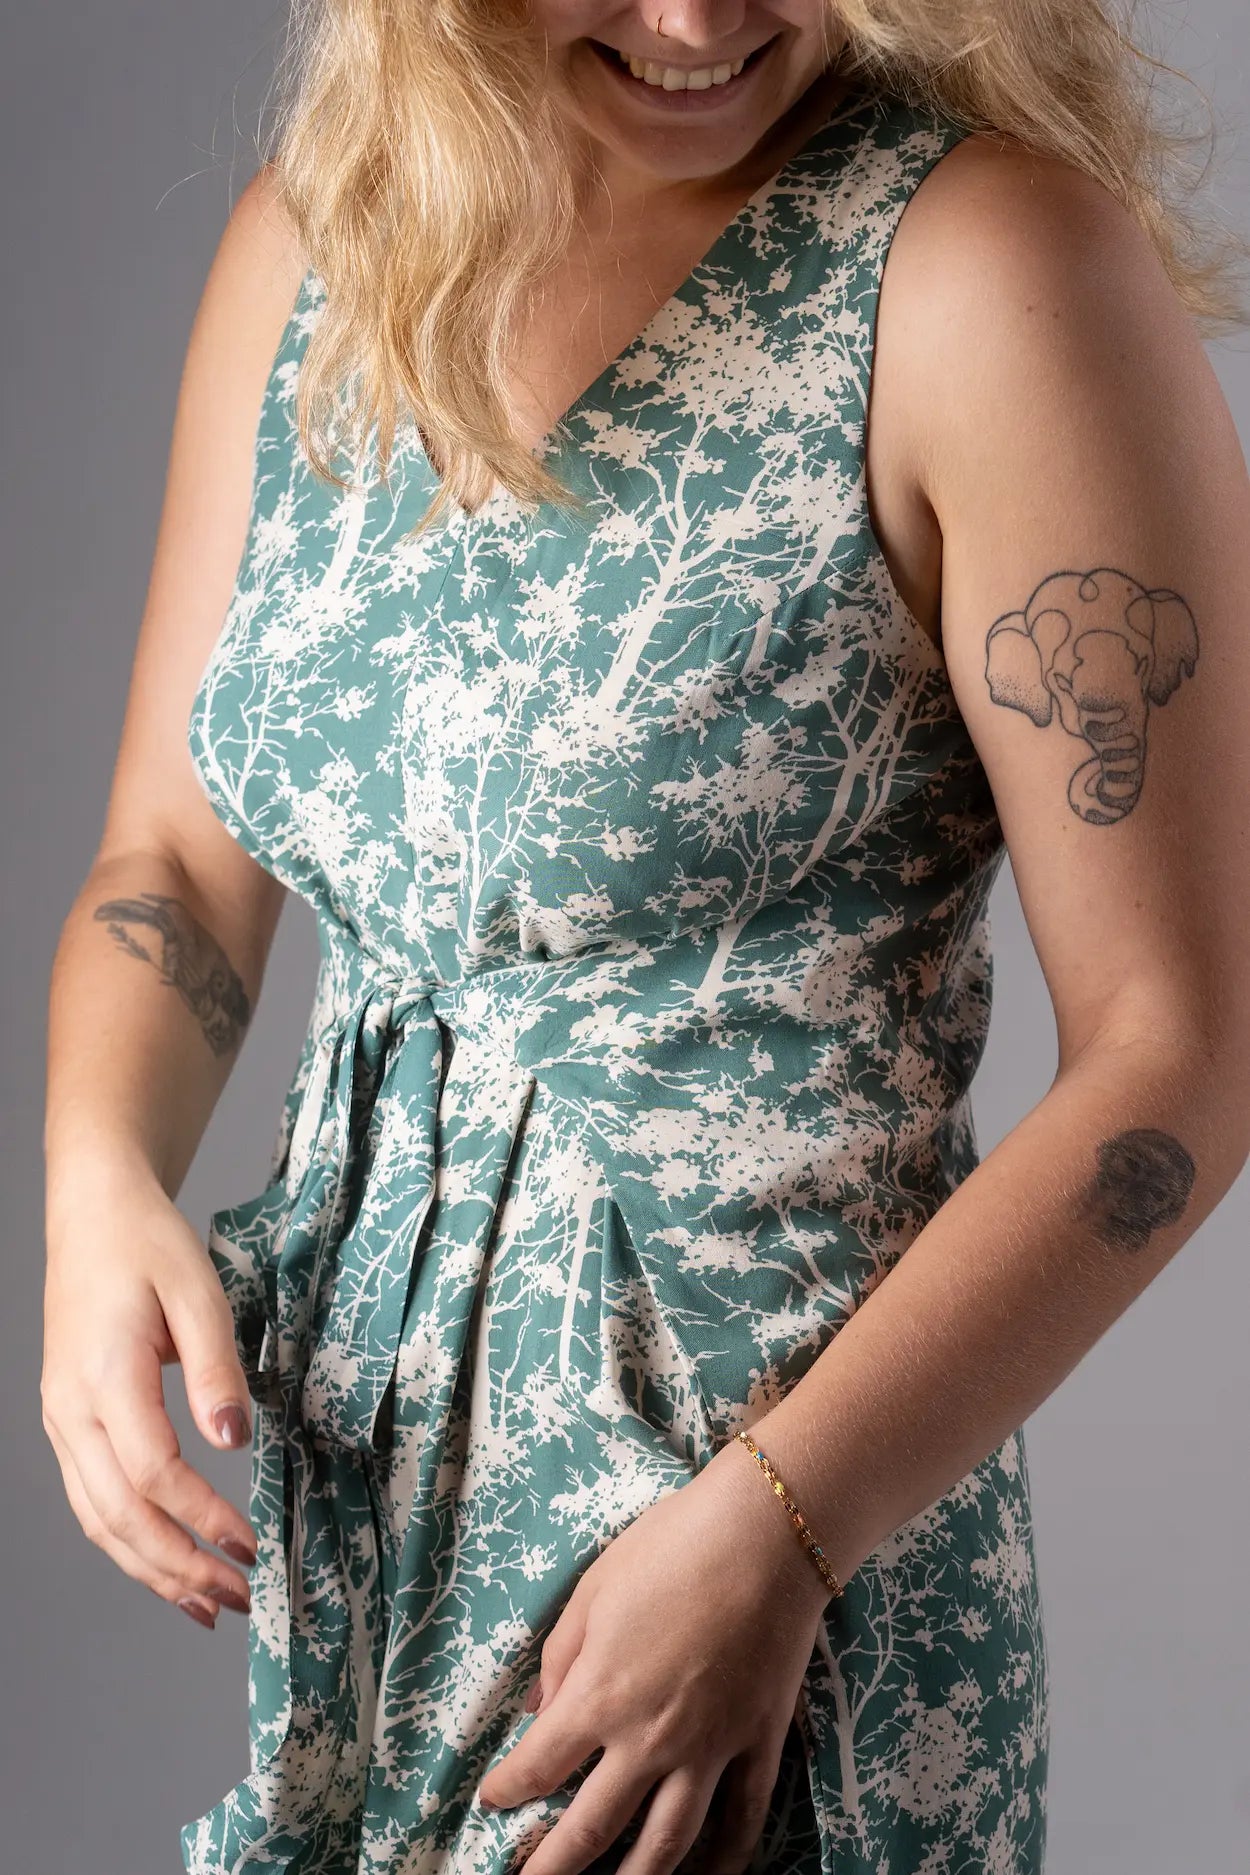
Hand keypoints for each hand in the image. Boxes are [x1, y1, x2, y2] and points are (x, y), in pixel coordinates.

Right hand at [41, 1149, 257, 1627]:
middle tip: (240, 1599)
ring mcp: (62, 1420)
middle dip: (178, 1568)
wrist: (94, 1213)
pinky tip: (166, 1564)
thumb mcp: (197, 1291)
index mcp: (103, 1375)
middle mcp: (71, 1409)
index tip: (249, 1545)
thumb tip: (233, 1440)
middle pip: (118, 1515)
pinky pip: (92, 1499)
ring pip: (98, 1519)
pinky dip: (129, 1543)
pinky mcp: (69, 1422)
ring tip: (208, 1605)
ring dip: (152, 1569)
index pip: (152, 1472)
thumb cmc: (147, 1244)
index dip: (200, 1517)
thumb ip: (216, 1367)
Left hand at [477, 1436, 832, 1874]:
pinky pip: (741, 1819)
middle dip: (552, 1868)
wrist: (765, 1535)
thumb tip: (538, 1711)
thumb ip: (561, 1657)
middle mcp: (648, 1740)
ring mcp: (709, 1749)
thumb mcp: (594, 1589)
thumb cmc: (670, 1547)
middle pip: (591, 1828)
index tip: (492, 1801)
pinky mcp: (759, 1743)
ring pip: (665, 1844)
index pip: (539, 1765)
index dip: (508, 1789)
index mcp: (599, 1696)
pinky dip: (725, 1859)